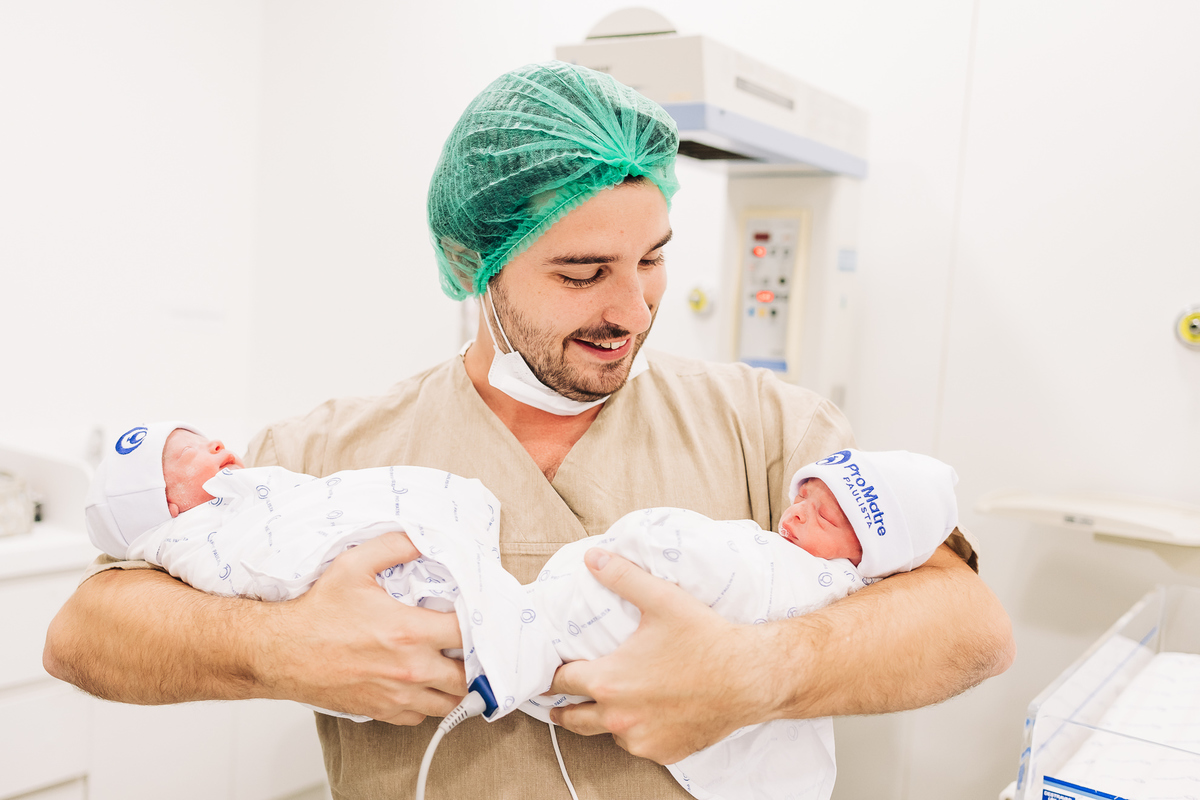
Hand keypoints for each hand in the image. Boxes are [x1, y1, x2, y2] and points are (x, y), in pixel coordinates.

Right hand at [258, 531, 466, 724]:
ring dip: (456, 686)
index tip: (477, 617)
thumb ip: (394, 547)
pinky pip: (421, 716)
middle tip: (471, 646)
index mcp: (409, 631)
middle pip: (467, 675)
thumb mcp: (354, 566)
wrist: (281, 652)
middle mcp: (409, 668)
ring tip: (453, 666)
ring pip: (450, 702)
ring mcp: (397, 694)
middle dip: (474, 661)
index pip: (467, 633)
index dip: (479, 624)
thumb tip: (423, 537)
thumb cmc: (316, 614)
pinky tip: (424, 683)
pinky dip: (429, 703)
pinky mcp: (383, 710)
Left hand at [548, 549, 774, 764]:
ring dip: (605, 719)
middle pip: (573, 719)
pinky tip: (648, 714)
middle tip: (556, 703)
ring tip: (609, 704)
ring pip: (609, 732)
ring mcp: (642, 739)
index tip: (546, 676)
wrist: (750, 678)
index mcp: (609, 681)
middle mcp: (619, 717)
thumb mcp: (662, 600)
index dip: (551, 677)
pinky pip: (639, 743)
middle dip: (563, 709)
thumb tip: (593, 557)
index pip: (562, 682)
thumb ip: (622, 577)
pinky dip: (638, 731)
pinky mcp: (664, 753)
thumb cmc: (706, 640)